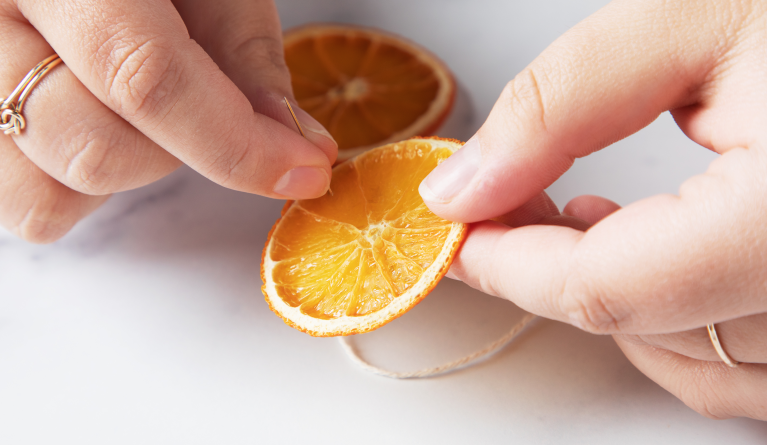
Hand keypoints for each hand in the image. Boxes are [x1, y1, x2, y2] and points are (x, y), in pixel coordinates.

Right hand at [0, 0, 336, 242]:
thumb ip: (243, 55)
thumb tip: (298, 148)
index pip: (145, 77)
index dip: (236, 141)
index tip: (302, 169)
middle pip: (98, 148)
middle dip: (187, 150)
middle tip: (211, 107)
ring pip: (55, 188)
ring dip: (132, 169)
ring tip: (142, 109)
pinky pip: (24, 205)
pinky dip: (81, 189)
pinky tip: (103, 130)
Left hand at [420, 0, 766, 419]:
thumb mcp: (694, 19)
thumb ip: (561, 106)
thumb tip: (465, 187)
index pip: (612, 288)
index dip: (510, 264)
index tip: (455, 232)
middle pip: (645, 329)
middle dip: (549, 274)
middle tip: (501, 208)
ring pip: (696, 366)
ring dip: (613, 303)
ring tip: (575, 221)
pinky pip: (752, 370)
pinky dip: (680, 324)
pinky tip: (657, 251)